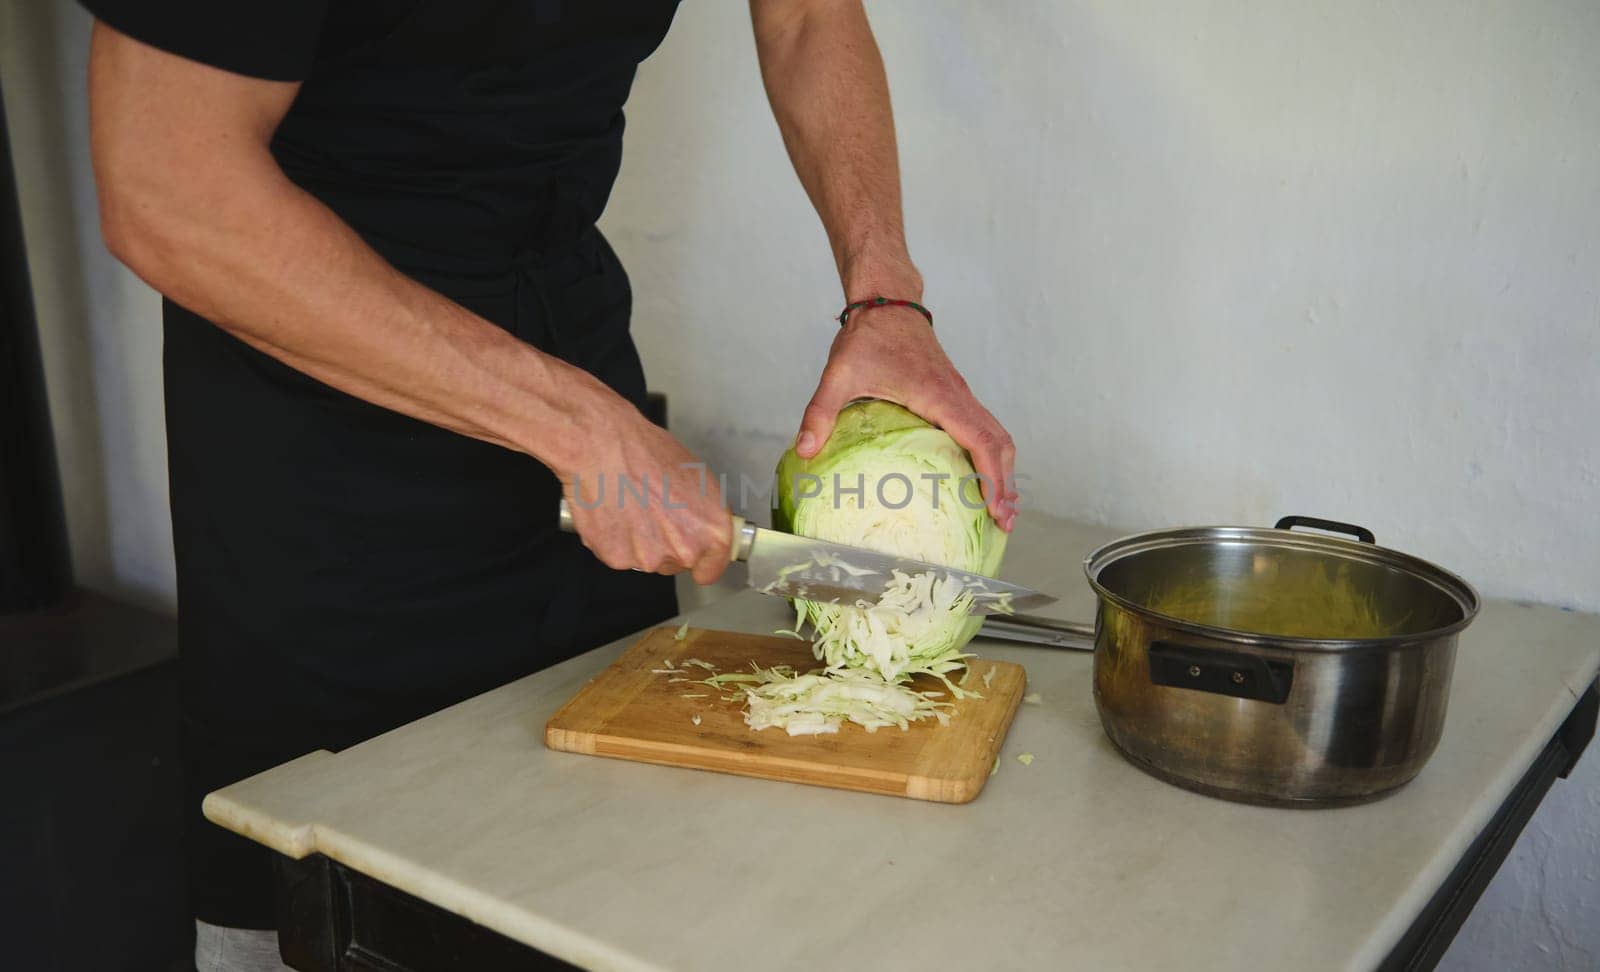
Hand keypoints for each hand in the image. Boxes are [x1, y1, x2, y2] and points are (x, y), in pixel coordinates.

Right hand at [559, 403, 732, 583]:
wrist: (604, 446)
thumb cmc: (647, 453)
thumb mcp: (696, 477)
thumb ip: (703, 514)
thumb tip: (700, 525)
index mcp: (712, 531)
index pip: (711, 569)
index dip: (702, 563)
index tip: (696, 560)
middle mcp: (684, 550)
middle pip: (676, 563)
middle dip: (667, 545)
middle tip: (652, 513)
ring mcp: (650, 558)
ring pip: (646, 560)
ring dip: (639, 542)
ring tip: (630, 507)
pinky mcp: (617, 558)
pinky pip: (618, 555)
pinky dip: (614, 540)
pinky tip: (614, 513)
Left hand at [794, 305, 1017, 530]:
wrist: (886, 300)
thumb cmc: (867, 336)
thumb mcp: (839, 374)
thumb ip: (821, 412)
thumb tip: (804, 451)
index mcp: (939, 395)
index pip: (980, 440)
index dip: (993, 477)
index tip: (995, 509)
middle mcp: (958, 396)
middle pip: (1000, 443)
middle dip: (1007, 484)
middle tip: (1004, 522)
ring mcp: (961, 394)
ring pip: (998, 435)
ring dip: (1004, 470)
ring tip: (1001, 508)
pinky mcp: (956, 393)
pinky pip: (985, 427)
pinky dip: (992, 454)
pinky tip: (980, 476)